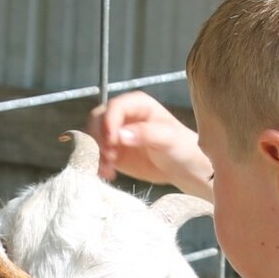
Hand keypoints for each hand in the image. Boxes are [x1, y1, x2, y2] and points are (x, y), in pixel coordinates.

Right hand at [87, 92, 211, 194]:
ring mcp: (116, 133)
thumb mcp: (168, 138)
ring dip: (96, 153)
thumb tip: (120, 135)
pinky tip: (109, 174)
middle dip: (99, 138)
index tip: (111, 141)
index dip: (108, 122)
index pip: (114, 107)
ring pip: (93, 137)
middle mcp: (123, 115)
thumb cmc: (182, 147)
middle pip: (97, 120)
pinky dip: (98, 164)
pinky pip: (97, 154)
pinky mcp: (113, 151)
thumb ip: (145, 133)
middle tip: (110, 157)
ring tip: (109, 169)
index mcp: (137, 103)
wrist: (184, 169)